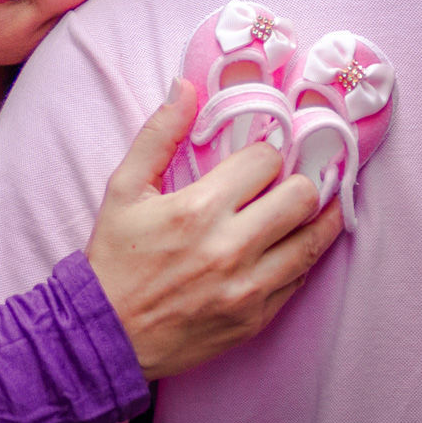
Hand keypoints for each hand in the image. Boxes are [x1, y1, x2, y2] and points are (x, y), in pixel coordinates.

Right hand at [85, 78, 342, 378]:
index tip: (259, 159)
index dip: (265, 152)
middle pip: (302, 196)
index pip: (265, 160)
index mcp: (198, 210)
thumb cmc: (114, 259)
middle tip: (288, 181)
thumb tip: (185, 86)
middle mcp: (230, 248)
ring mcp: (247, 288)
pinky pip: (300, 280)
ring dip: (316, 218)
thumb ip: (158, 134)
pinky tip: (292, 245)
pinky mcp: (256, 319)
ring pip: (312, 240)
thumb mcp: (124, 190)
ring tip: (312, 206)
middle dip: (297, 181)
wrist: (105, 336)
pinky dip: (301, 258)